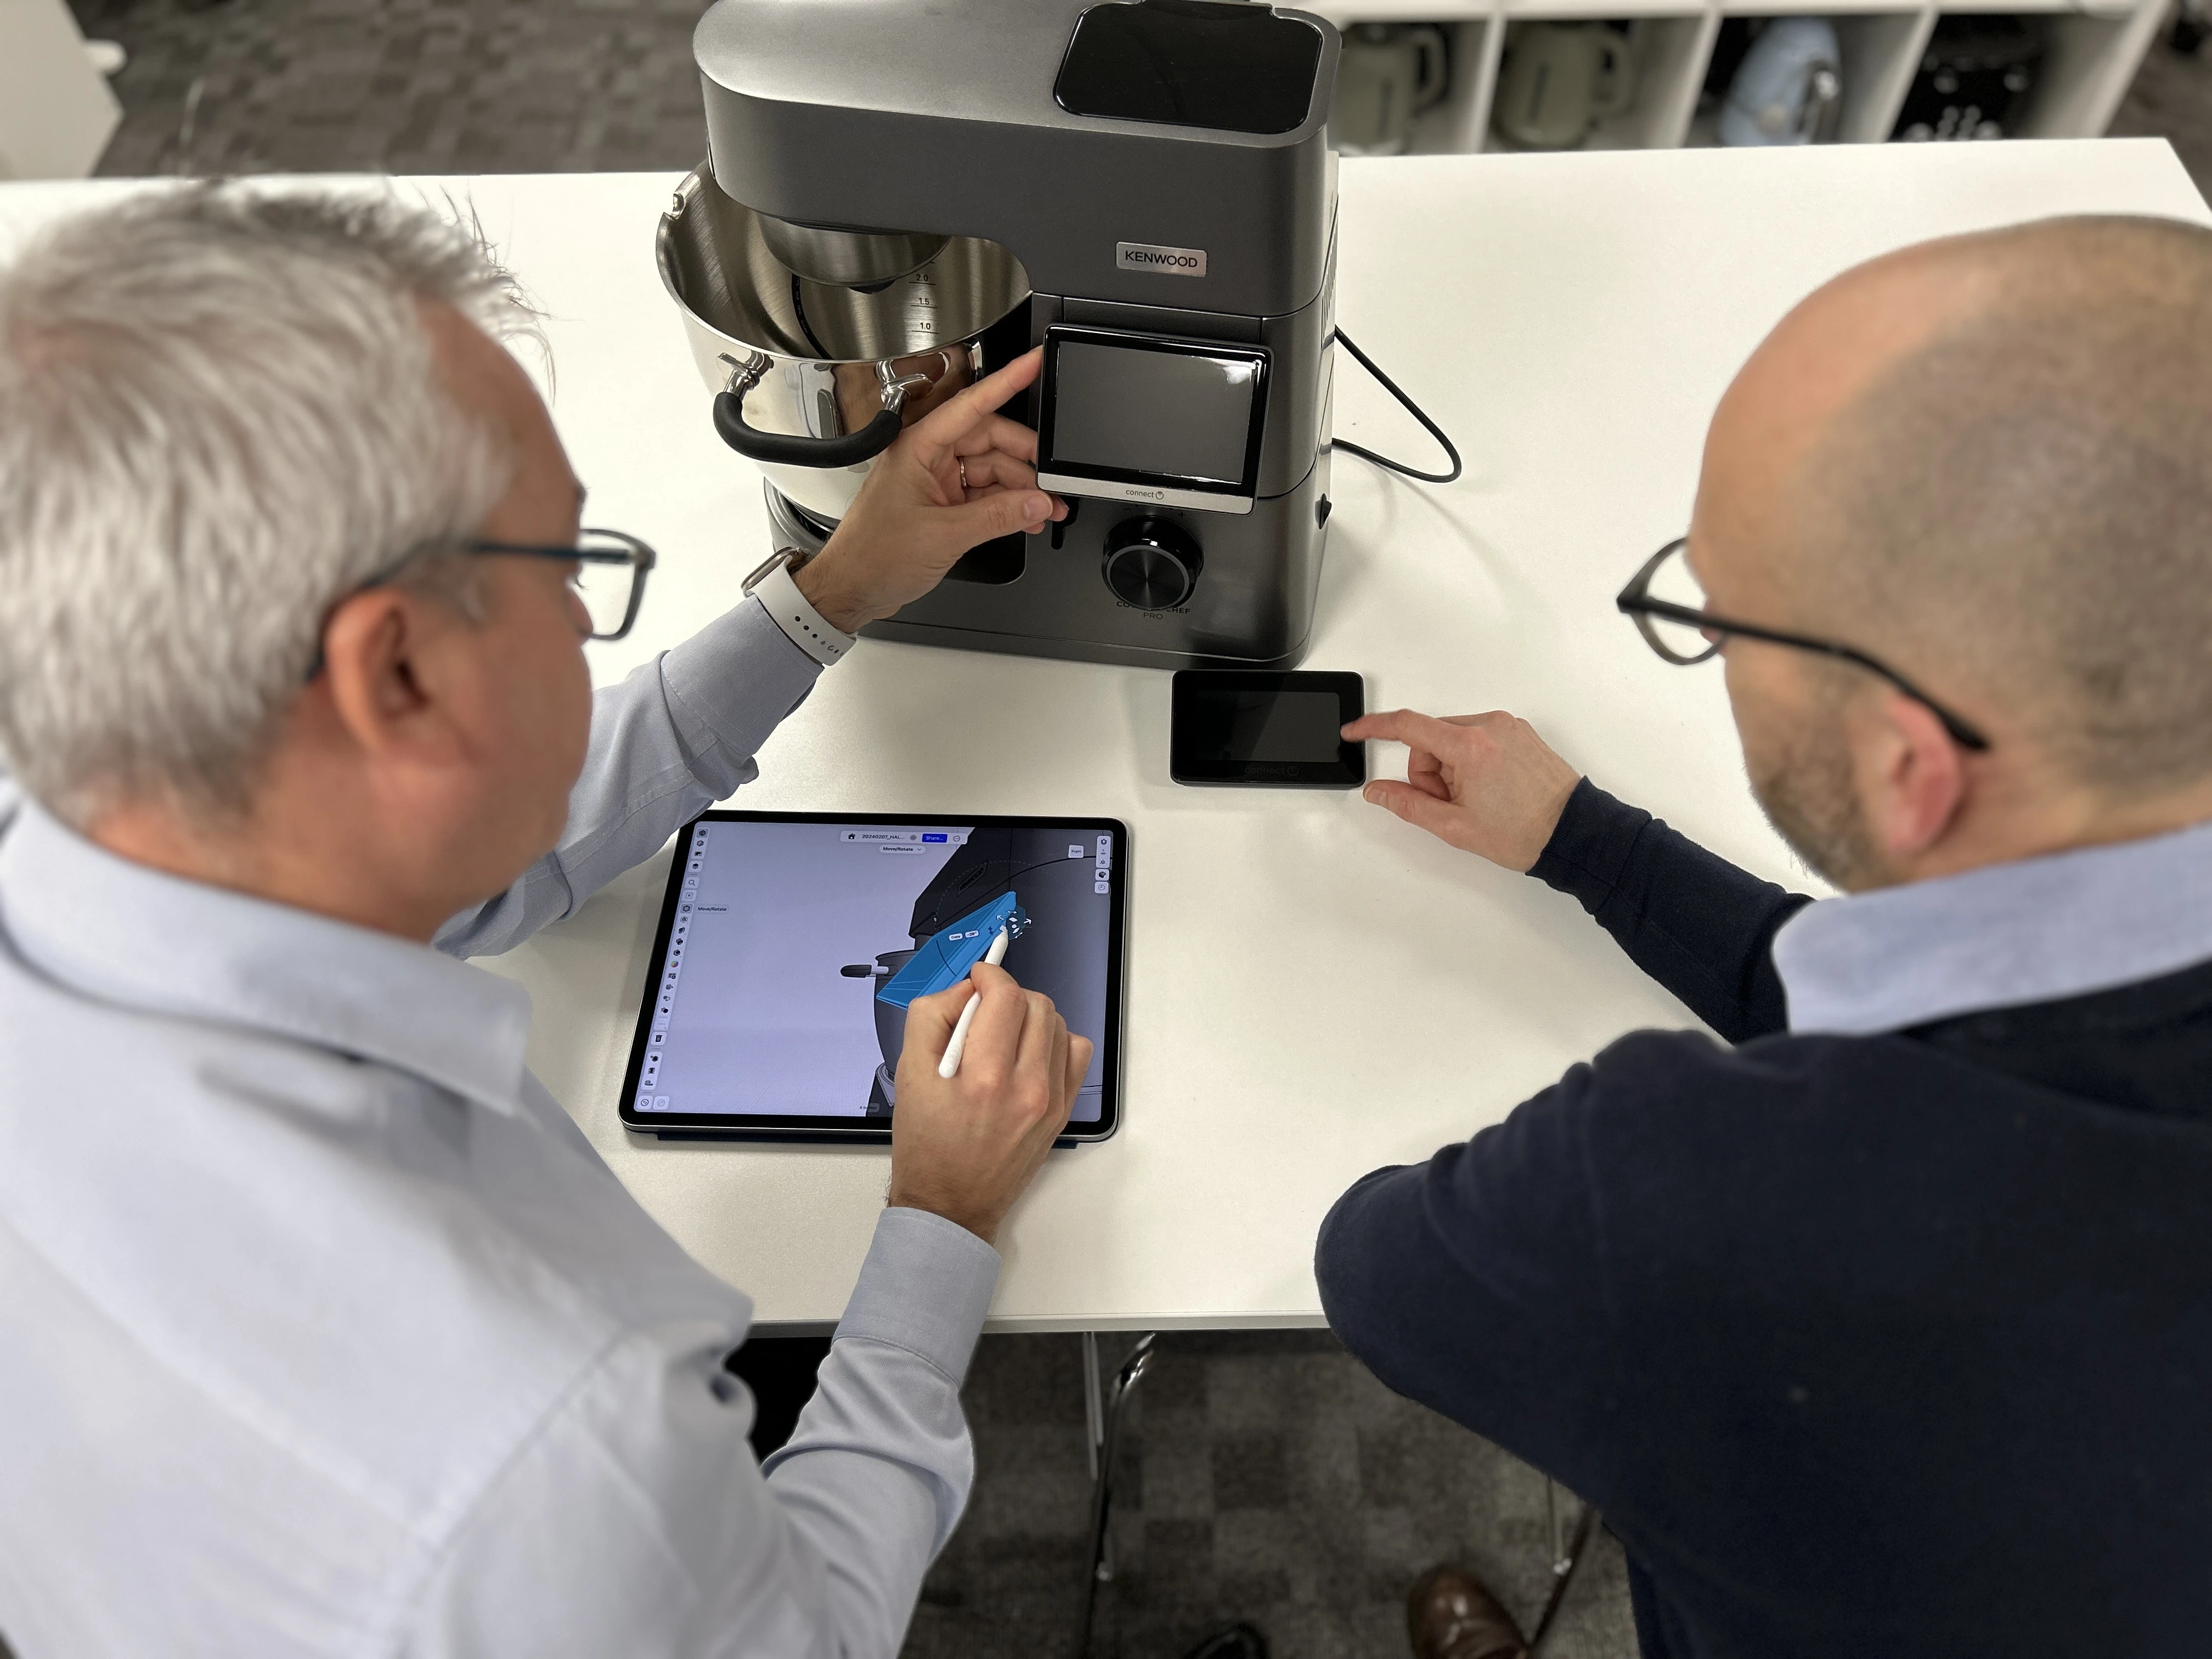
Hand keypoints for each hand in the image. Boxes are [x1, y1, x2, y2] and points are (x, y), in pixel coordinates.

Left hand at [794, 347, 1067, 632]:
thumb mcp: (943, 536)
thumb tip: (1037, 502)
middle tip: (1053, 481)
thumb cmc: (873, 556)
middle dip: (1026, 460)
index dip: (1007, 381)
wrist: (852, 589)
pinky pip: (984, 494)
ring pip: (992, 469)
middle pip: (990, 440)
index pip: (972, 405)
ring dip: (1022, 490)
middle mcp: (927, 456)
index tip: (1033, 362)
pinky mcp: (942, 502)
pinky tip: (1028, 518)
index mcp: (919, 447)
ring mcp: (935, 479)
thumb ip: (996, 517)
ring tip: (1047, 509)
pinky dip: (1008, 506)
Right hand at [886, 962, 1092, 1245]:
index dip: (989, 976)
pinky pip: (1075, 1053)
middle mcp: (1026, 1090)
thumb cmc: (926, 1147)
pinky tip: (1027, 1054)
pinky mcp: (1062, 1113)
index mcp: (984, 1079)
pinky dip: (1054, 1042)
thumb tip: (965, 989)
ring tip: (1001, 1037)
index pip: (1005, 996)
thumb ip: (932, 1017)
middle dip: (1008, 996)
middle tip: (982, 1012)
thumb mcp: (908, 1075)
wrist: (950, 1206)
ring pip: (1058, 1024)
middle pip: (1036, 1004)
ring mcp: (1051, 1102)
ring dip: (1030, 1017)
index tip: (978, 978)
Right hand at [1345, 709, 1581, 871]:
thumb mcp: (1455, 826)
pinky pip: (1478, 739)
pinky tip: (1490, 789)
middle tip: (1449, 804)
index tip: (1355, 732)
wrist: (1575, 834)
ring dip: (1451, 768)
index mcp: (1470, 747)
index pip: (1407, 726)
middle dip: (1429, 772)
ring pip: (1453, 739)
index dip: (1373, 728)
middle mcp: (1490, 727)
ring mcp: (1508, 727)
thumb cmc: (1526, 833)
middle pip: (1430, 738)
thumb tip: (1378, 792)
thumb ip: (1408, 804)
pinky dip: (1472, 762)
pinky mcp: (1520, 732)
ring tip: (1475, 800)